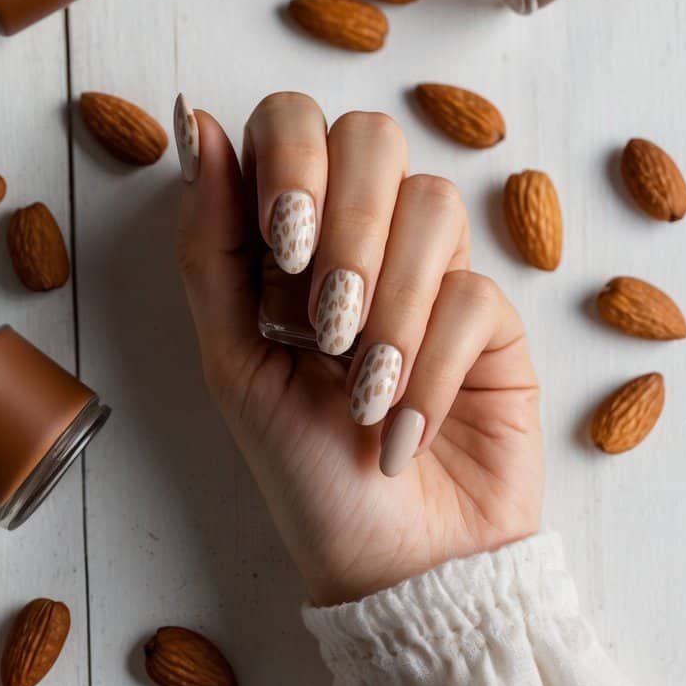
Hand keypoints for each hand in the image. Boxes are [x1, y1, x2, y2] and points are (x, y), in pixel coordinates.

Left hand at [175, 92, 542, 605]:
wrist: (393, 565)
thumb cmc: (303, 471)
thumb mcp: (232, 362)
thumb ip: (210, 246)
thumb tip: (194, 120)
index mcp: (290, 237)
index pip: (292, 122)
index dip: (291, 158)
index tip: (282, 242)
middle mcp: (364, 238)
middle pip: (374, 136)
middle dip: (349, 226)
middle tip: (327, 320)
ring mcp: (433, 272)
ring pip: (434, 205)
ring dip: (390, 306)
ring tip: (364, 393)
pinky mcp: (490, 319)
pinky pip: (473, 292)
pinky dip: (431, 368)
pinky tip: (405, 431)